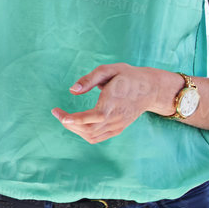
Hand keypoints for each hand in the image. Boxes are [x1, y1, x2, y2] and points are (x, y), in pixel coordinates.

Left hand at [52, 63, 172, 143]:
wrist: (151, 89)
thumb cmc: (128, 76)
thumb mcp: (110, 70)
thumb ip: (89, 79)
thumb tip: (72, 91)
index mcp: (113, 102)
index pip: (93, 117)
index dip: (74, 119)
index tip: (59, 114)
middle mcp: (116, 117)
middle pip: (87, 129)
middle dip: (68, 122)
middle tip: (57, 112)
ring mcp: (117, 125)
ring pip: (90, 135)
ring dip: (74, 128)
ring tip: (65, 117)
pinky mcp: (118, 129)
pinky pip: (96, 137)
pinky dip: (83, 133)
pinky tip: (78, 123)